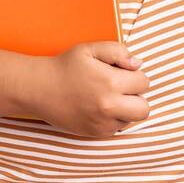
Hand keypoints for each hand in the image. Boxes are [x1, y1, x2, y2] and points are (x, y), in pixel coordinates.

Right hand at [29, 40, 150, 137]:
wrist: (39, 89)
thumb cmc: (66, 66)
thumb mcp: (90, 49)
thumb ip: (118, 51)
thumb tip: (138, 64)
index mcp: (111, 82)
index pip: (144, 82)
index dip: (135, 75)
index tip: (121, 72)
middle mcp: (109, 106)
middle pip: (144, 108)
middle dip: (137, 96)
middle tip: (121, 88)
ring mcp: (102, 123)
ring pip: (132, 120)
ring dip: (126, 109)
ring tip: (109, 98)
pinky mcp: (96, 133)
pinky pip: (117, 128)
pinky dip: (114, 119)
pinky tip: (99, 108)